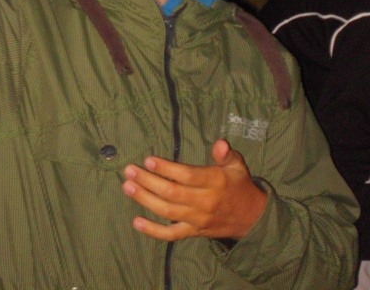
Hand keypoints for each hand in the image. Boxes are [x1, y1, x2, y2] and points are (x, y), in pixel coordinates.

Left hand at [122, 139, 266, 240]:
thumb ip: (226, 154)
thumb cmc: (238, 185)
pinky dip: (153, 231)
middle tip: (129, 171)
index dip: (167, 169)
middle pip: (172, 194)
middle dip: (148, 182)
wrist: (251, 218)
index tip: (148, 160)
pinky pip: (171, 235)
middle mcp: (205, 202)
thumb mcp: (237, 165)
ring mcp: (198, 220)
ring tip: (128, 187)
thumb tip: (219, 143)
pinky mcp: (194, 233)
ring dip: (145, 200)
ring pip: (168, 212)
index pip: (188, 176)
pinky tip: (136, 222)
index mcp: (216, 182)